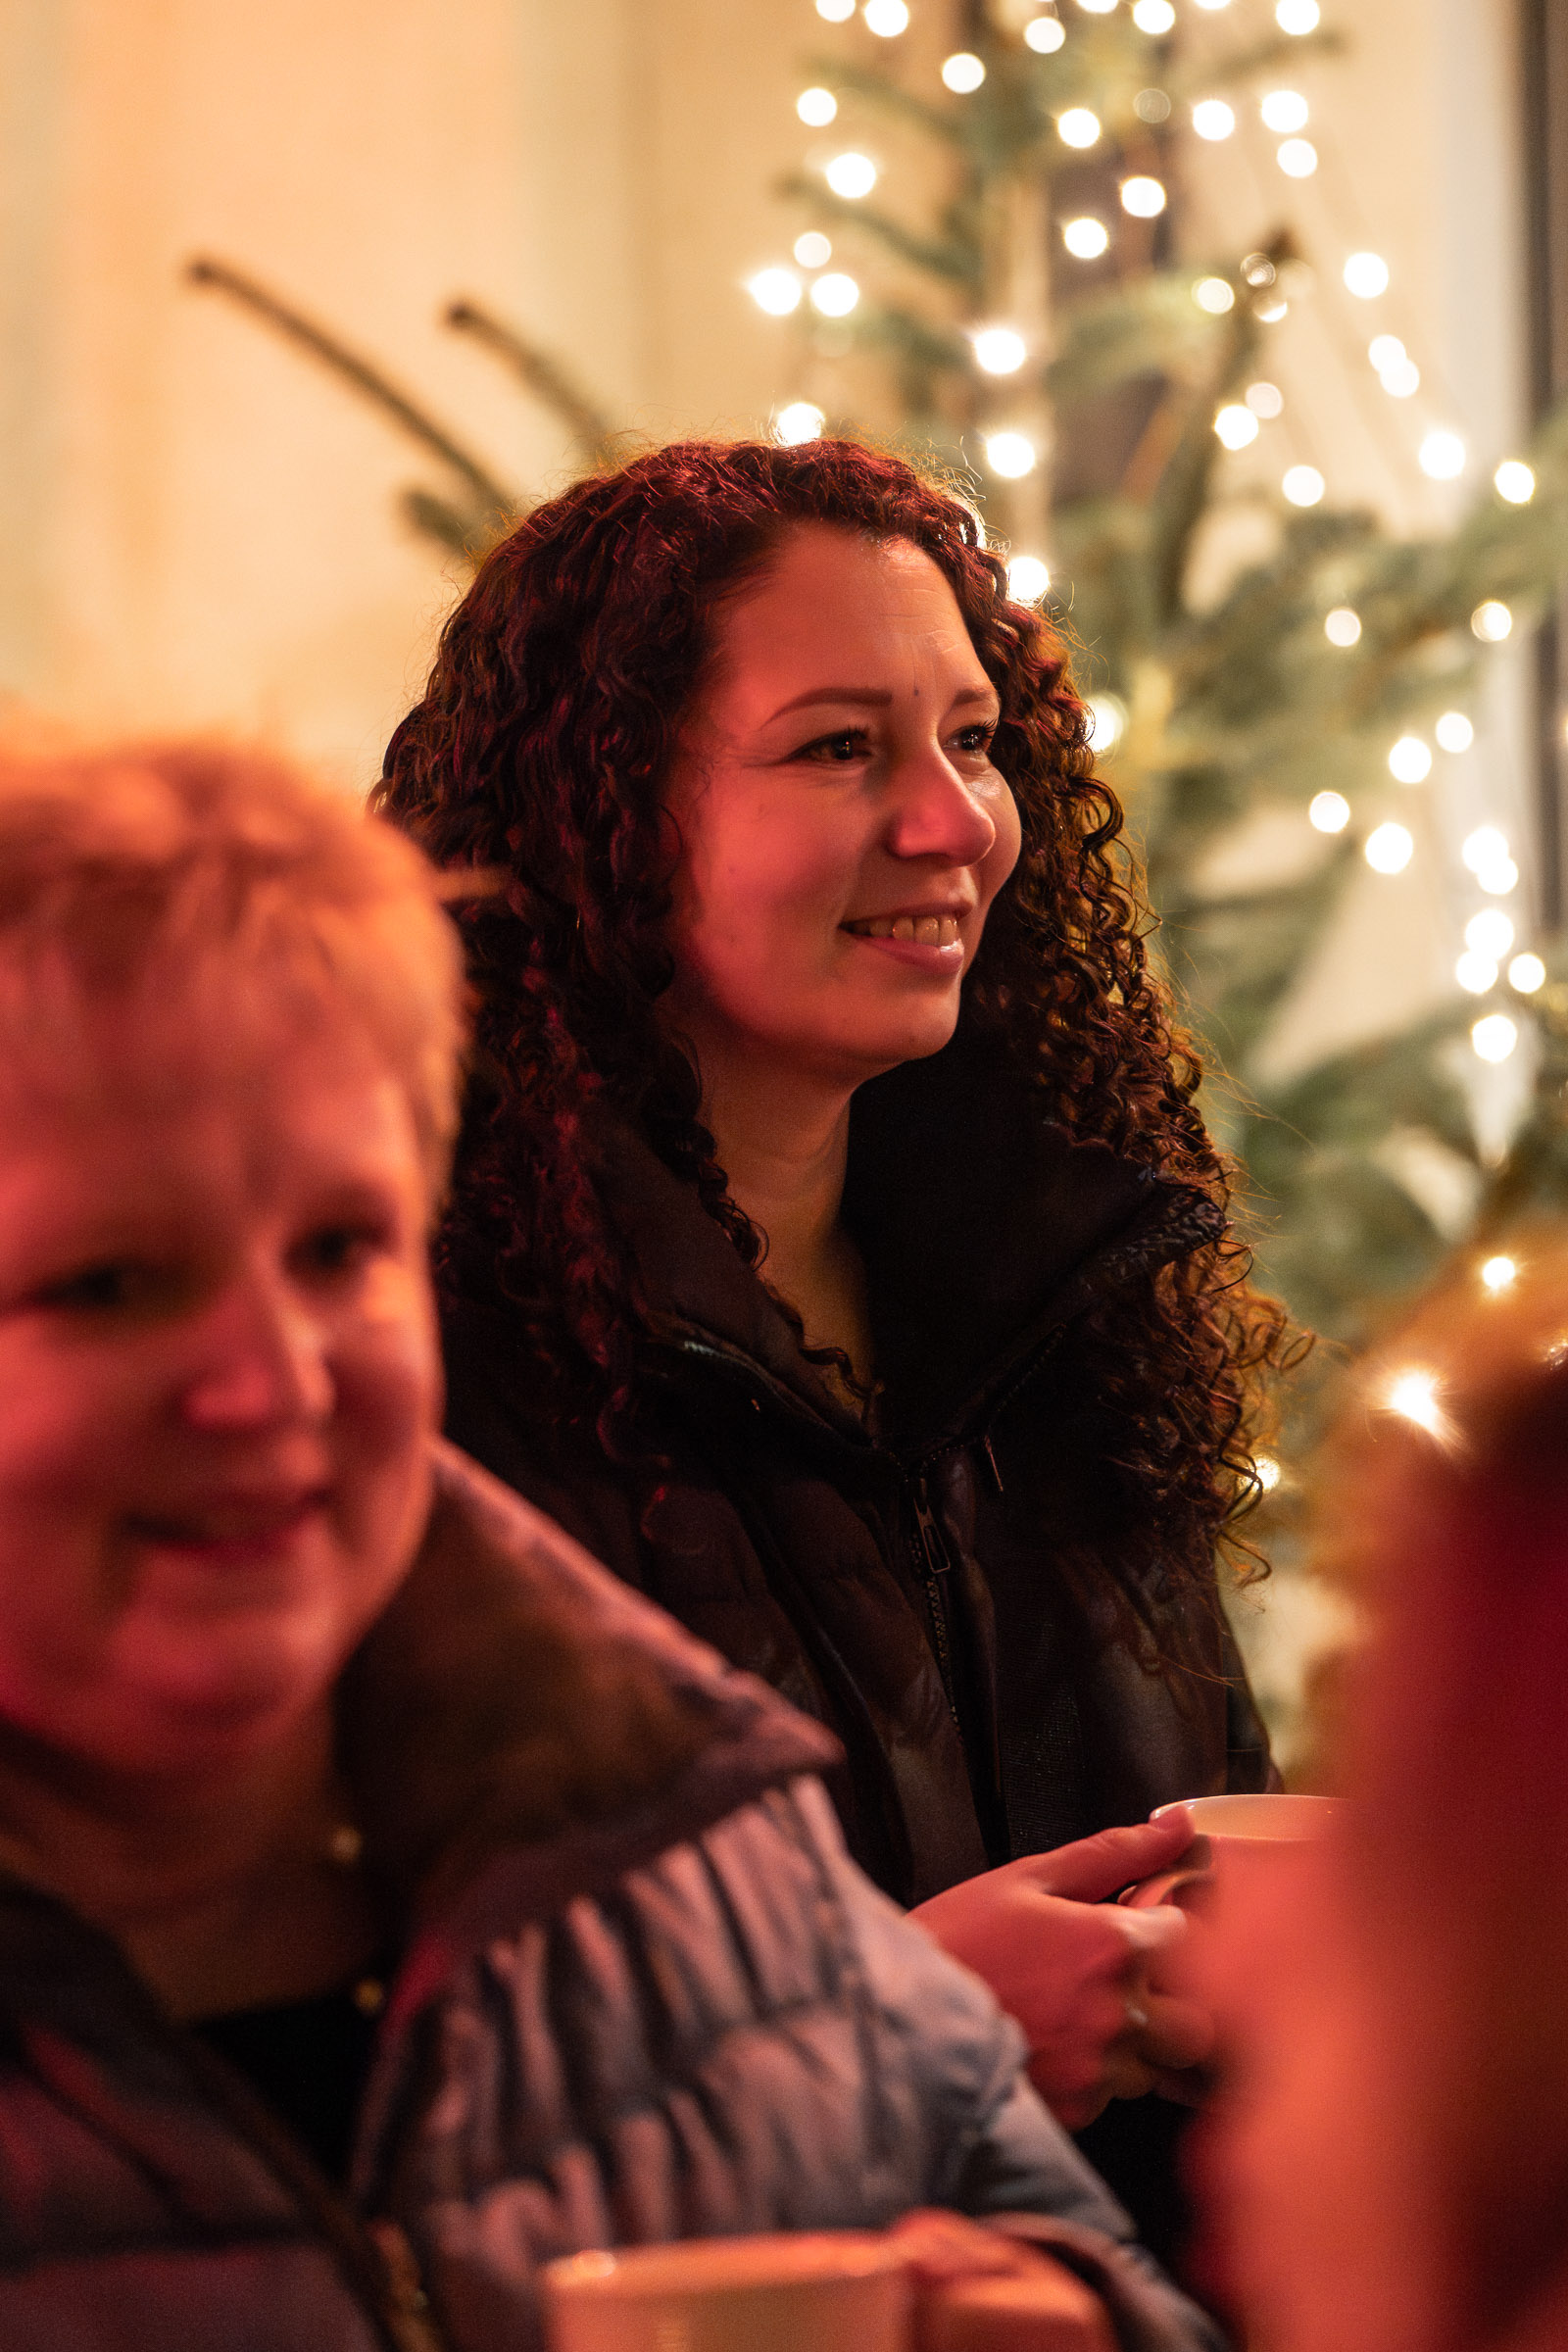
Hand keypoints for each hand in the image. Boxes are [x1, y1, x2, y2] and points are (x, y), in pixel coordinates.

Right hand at [909, 1816, 1214, 2127]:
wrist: (898, 2013)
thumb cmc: (958, 1939)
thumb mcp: (1030, 1878)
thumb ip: (1116, 1852)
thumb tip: (1177, 1825)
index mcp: (1113, 1944)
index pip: (1189, 1940)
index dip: (1163, 1932)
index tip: (1136, 1933)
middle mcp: (1118, 2011)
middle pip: (1194, 2024)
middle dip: (1168, 2005)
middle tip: (1122, 1989)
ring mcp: (1100, 2067)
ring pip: (1157, 2066)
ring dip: (1132, 2045)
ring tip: (1074, 2017)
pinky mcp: (1079, 2109)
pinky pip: (1114, 2097)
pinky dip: (1095, 2076)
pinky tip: (1053, 2045)